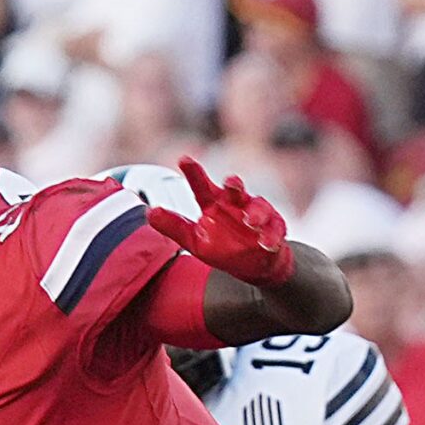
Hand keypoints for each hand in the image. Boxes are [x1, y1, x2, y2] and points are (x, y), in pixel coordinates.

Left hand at [145, 156, 294, 287]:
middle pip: (235, 190)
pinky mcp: (275, 229)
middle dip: (234, 185)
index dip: (194, 172)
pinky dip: (272, 236)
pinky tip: (267, 242)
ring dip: (256, 213)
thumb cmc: (223, 247)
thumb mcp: (194, 240)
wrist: (253, 265)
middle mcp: (235, 204)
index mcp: (213, 203)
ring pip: (259, 208)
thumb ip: (174, 226)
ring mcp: (257, 215)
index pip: (201, 186)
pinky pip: (276, 230)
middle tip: (231, 182)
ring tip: (250, 221)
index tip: (184, 159)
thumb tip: (149, 212)